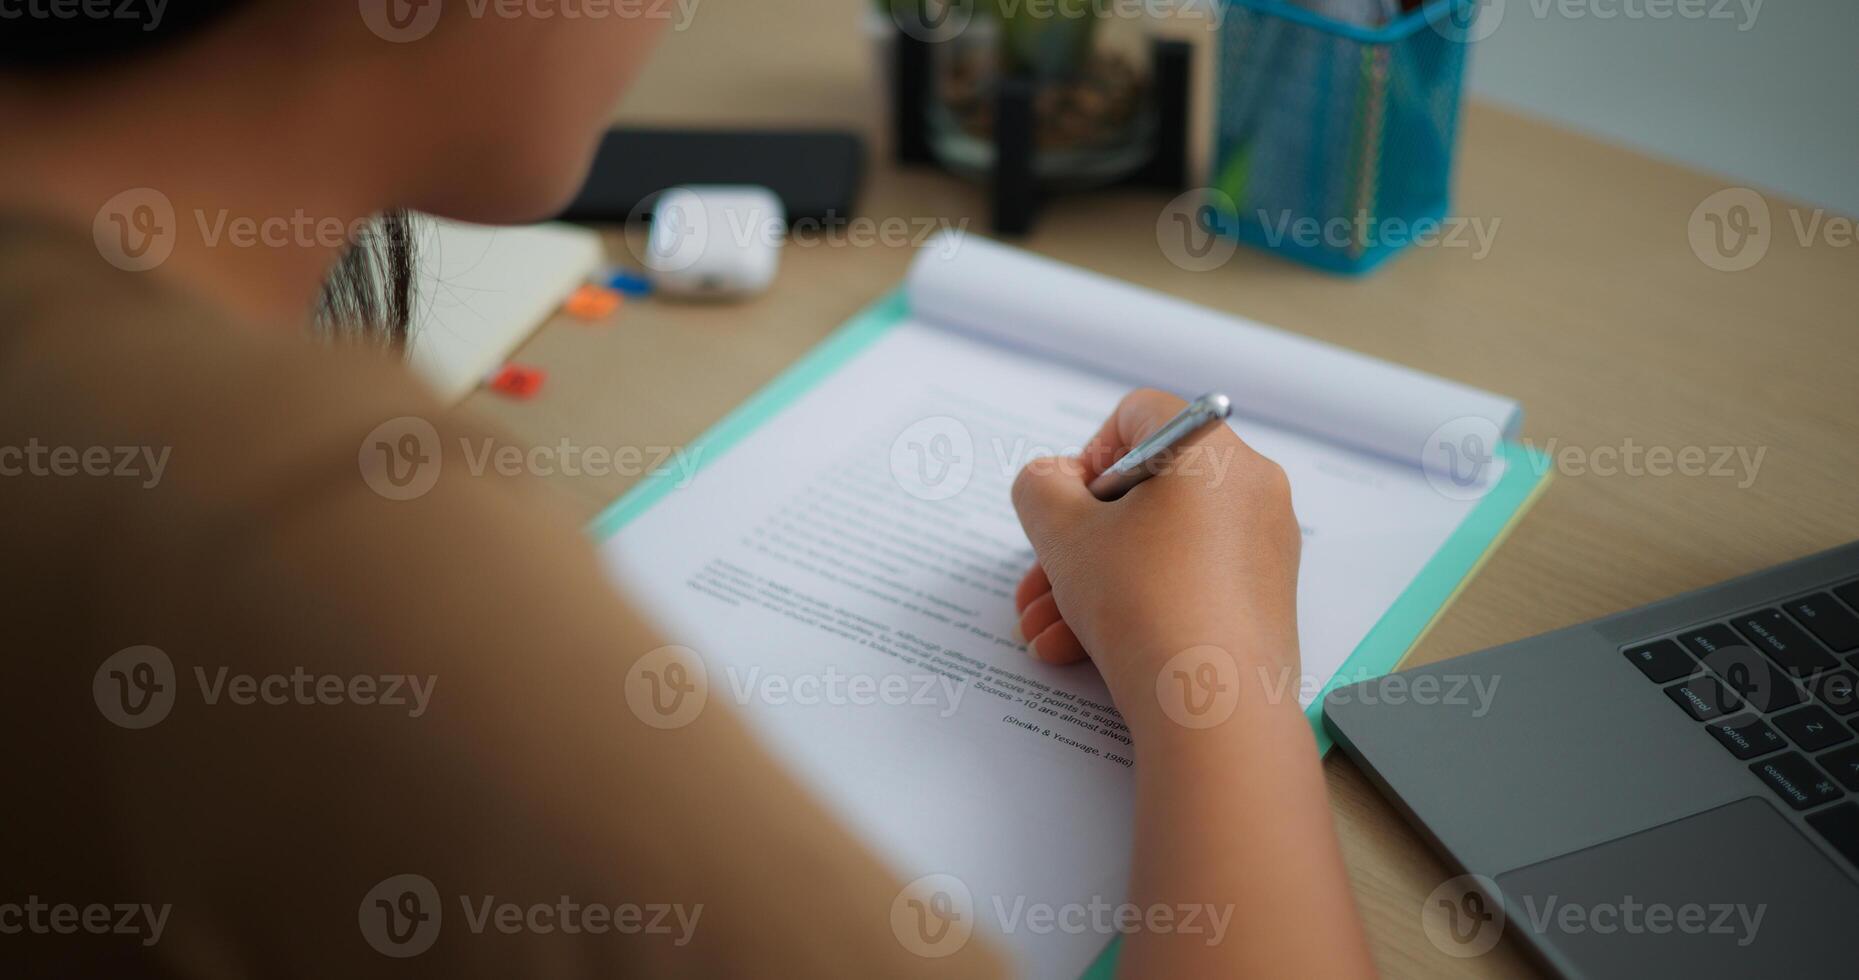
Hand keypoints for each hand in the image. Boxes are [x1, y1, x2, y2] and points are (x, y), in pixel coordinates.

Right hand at [1009, 389, 1301, 717]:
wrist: (1213, 707)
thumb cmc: (1141, 602)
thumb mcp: (1063, 533)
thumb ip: (1040, 488)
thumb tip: (1051, 483)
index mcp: (1210, 449)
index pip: (1139, 415)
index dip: (1087, 456)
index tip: (1063, 508)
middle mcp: (1251, 488)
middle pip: (1145, 494)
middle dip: (1077, 541)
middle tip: (1038, 581)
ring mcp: (1264, 546)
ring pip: (1159, 547)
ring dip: (1093, 583)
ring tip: (1043, 631)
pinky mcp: (1264, 599)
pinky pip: (1189, 582)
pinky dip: (1138, 605)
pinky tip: (1078, 650)